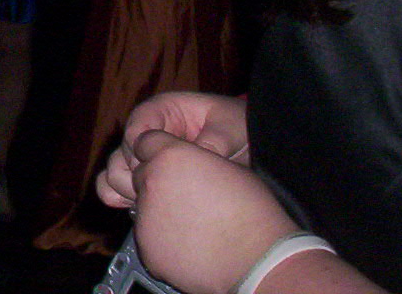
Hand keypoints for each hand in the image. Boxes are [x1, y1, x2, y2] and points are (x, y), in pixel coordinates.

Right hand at [98, 91, 249, 208]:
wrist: (249, 144)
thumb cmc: (237, 126)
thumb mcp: (231, 127)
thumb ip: (214, 142)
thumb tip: (200, 159)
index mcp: (161, 111)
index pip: (135, 131)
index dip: (144, 153)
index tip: (164, 168)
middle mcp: (146, 133)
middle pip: (121, 155)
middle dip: (140, 175)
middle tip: (170, 190)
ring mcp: (144, 156)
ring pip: (115, 173)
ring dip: (130, 190)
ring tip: (158, 202)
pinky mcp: (148, 178)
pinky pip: (118, 188)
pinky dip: (123, 200)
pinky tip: (141, 209)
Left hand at [127, 130, 302, 293]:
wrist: (260, 260)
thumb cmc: (252, 212)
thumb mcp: (225, 168)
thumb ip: (193, 158)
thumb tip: (181, 163)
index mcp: (171, 156)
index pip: (144, 142)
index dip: (158, 153)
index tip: (169, 164)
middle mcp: (152, 181)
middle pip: (141, 174)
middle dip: (157, 183)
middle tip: (185, 199)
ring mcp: (146, 214)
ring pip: (143, 206)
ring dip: (159, 212)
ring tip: (191, 224)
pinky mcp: (147, 246)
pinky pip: (149, 236)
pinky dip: (163, 239)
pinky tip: (189, 243)